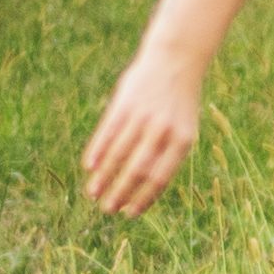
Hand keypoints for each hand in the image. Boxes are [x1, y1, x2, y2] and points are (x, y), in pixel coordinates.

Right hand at [80, 55, 202, 214]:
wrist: (176, 59)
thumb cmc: (178, 103)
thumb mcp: (182, 128)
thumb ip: (166, 155)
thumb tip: (143, 189)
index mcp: (182, 141)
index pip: (160, 178)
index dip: (143, 198)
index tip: (129, 214)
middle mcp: (162, 131)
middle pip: (137, 170)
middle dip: (121, 193)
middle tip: (108, 210)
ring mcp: (143, 117)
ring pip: (119, 154)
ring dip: (104, 177)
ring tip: (93, 194)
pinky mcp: (125, 104)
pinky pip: (108, 133)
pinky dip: (98, 152)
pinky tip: (90, 167)